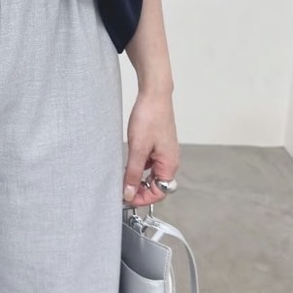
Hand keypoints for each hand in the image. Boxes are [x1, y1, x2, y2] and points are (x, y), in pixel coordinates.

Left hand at [122, 88, 178, 207]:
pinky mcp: (158, 144)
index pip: (159, 193)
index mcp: (169, 164)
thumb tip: (129, 193)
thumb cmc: (149, 117)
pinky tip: (127, 161)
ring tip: (122, 176)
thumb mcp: (137, 149)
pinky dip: (139, 166)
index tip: (126, 198)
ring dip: (138, 177)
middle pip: (156, 185)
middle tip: (122, 189)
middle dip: (139, 189)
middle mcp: (170, 160)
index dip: (142, 198)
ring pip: (151, 173)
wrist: (154, 94)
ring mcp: (164, 152)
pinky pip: (150, 162)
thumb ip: (132, 174)